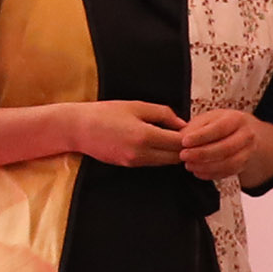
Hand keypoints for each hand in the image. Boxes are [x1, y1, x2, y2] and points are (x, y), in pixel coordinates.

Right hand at [65, 97, 189, 167]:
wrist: (78, 128)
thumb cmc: (105, 113)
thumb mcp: (136, 106)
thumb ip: (162, 114)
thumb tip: (182, 124)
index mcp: (145, 135)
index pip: (178, 142)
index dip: (189, 137)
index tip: (193, 130)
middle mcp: (141, 153)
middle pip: (174, 157)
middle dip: (184, 148)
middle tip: (189, 136)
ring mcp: (134, 161)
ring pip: (164, 162)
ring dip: (172, 153)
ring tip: (175, 139)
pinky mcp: (128, 165)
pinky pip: (152, 162)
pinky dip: (160, 155)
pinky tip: (160, 144)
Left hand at [175, 105, 272, 187]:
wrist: (243, 132)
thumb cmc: (220, 124)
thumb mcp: (208, 119)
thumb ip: (194, 128)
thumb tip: (179, 139)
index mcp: (236, 119)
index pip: (219, 128)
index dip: (201, 136)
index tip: (184, 142)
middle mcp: (246, 135)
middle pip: (226, 148)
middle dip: (202, 154)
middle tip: (183, 155)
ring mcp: (248, 151)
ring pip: (229, 163)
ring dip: (206, 167)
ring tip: (189, 165)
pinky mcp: (244, 165)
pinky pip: (229, 173)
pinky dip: (212, 174)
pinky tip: (198, 172)